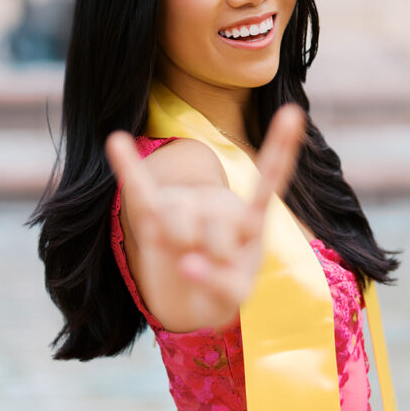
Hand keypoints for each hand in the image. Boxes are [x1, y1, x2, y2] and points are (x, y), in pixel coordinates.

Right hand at [105, 103, 304, 330]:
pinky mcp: (153, 215)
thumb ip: (221, 286)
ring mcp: (184, 207)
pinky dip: (128, 166)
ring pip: (178, 225)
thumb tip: (186, 264)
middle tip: (210, 269)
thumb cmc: (217, 291)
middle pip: (216, 231)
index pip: (268, 182)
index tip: (293, 111)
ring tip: (184, 259)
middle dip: (214, 262)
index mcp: (249, 220)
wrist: (186, 299)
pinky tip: (117, 141)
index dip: (280, 147)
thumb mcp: (233, 298)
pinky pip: (139, 188)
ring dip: (180, 251)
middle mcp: (217, 204)